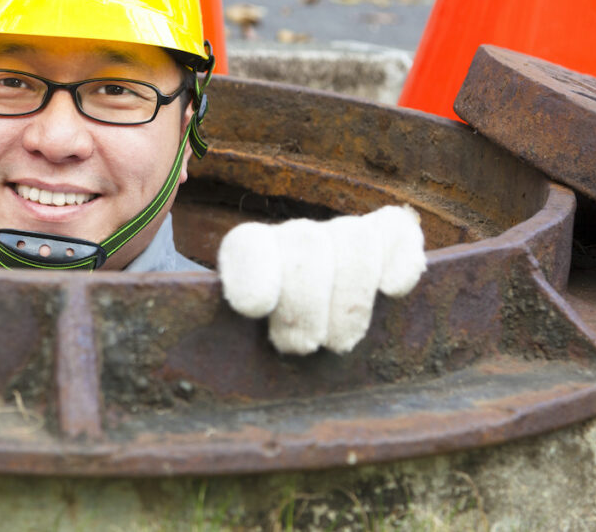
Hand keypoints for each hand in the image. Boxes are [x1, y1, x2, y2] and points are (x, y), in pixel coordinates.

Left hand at [217, 205, 425, 354]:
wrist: (292, 318)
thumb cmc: (260, 350)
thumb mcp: (232, 349)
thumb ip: (221, 345)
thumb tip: (196, 364)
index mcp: (247, 254)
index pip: (249, 245)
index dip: (254, 273)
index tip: (255, 308)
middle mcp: (293, 237)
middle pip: (307, 244)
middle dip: (307, 303)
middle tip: (301, 347)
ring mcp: (339, 235)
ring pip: (354, 239)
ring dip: (350, 300)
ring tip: (338, 343)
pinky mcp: (382, 240)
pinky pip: (395, 232)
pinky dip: (399, 258)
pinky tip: (393, 291)